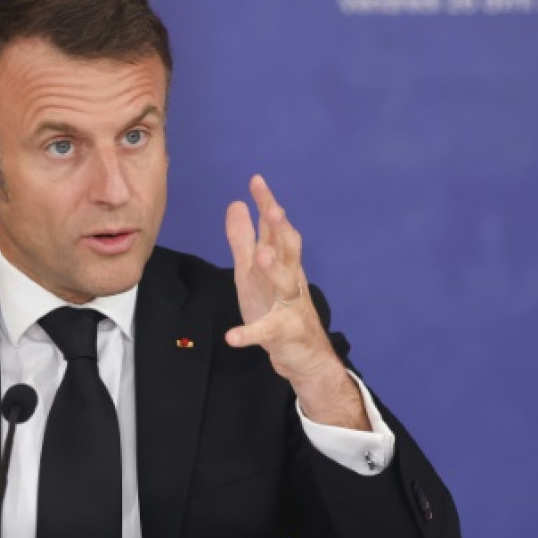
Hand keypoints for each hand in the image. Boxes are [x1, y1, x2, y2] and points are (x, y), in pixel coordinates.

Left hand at [224, 175, 366, 429]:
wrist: (305, 356)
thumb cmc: (276, 307)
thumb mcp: (252, 271)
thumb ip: (243, 239)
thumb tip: (235, 203)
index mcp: (282, 262)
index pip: (276, 228)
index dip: (268, 205)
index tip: (256, 180)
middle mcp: (290, 280)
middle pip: (289, 250)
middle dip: (282, 230)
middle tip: (274, 210)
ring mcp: (289, 307)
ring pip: (286, 284)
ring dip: (274, 270)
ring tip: (260, 256)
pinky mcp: (282, 335)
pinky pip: (266, 333)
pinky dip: (249, 334)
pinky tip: (233, 337)